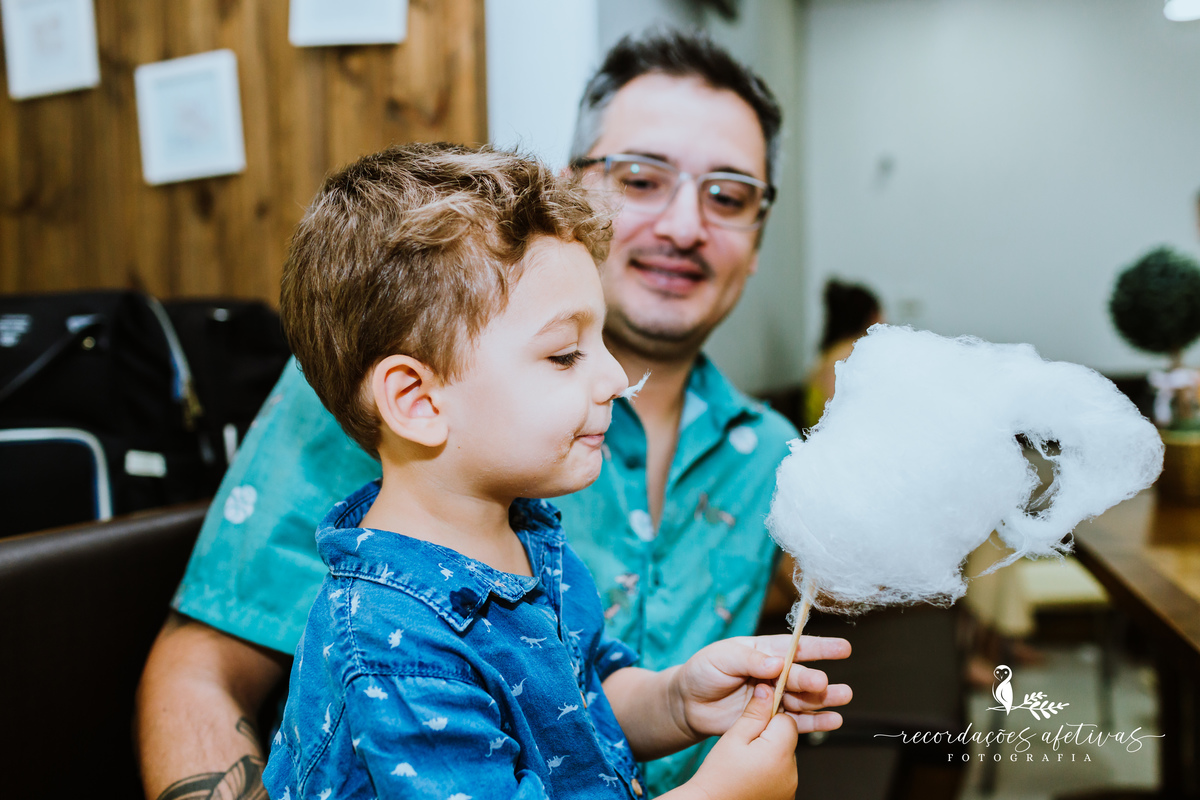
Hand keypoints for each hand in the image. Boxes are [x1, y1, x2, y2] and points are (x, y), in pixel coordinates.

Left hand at [667, 633, 850, 740]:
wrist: (688, 704)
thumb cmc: (703, 672)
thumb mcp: (723, 657)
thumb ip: (750, 660)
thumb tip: (778, 662)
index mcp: (765, 652)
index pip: (795, 647)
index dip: (820, 647)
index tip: (844, 647)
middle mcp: (775, 675)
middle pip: (800, 676)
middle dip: (813, 679)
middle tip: (821, 683)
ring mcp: (774, 699)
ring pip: (804, 699)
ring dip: (824, 699)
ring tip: (842, 697)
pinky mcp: (770, 722)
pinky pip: (796, 723)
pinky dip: (816, 722)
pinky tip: (833, 720)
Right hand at [675, 683, 798, 799]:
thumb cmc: (718, 775)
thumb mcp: (733, 737)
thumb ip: (754, 713)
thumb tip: (768, 688)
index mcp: (778, 751)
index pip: (786, 718)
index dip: (769, 715)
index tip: (753, 720)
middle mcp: (791, 771)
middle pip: (787, 738)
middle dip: (770, 735)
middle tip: (745, 742)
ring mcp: (790, 787)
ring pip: (785, 756)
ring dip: (771, 753)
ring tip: (746, 761)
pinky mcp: (786, 797)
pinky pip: (783, 774)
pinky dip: (771, 770)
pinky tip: (752, 773)